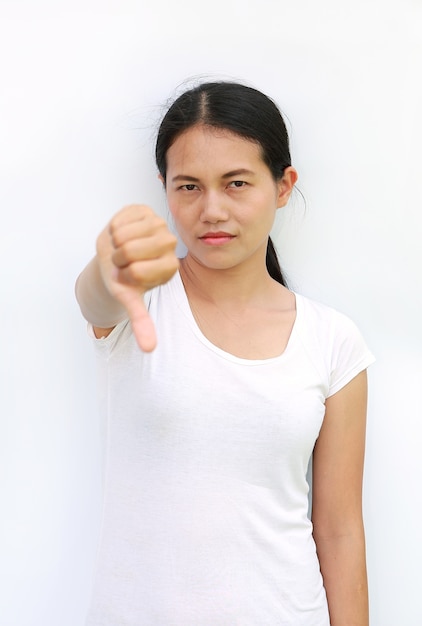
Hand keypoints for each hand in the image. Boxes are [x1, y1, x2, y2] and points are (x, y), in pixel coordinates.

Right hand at [96, 204, 178, 350]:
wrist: (116, 255)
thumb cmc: (124, 278)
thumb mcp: (130, 300)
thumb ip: (141, 322)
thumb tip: (149, 349)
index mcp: (169, 267)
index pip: (137, 271)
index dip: (124, 274)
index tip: (128, 274)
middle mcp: (170, 244)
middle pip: (130, 251)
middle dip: (117, 258)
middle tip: (122, 261)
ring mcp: (158, 224)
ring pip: (123, 235)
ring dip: (114, 243)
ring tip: (121, 247)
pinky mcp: (144, 210)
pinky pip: (119, 220)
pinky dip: (113, 228)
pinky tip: (121, 233)